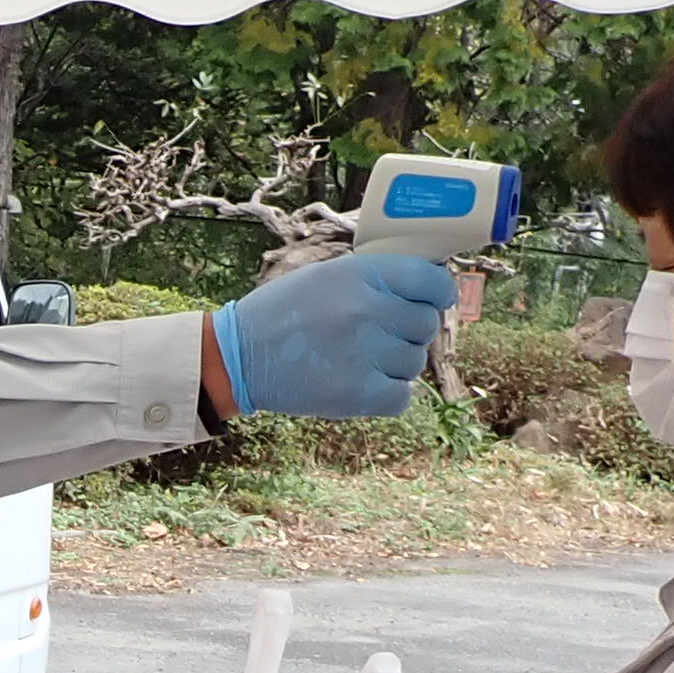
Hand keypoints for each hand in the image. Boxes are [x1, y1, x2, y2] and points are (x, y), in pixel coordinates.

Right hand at [210, 251, 454, 418]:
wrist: (236, 357)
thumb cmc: (283, 313)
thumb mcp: (326, 276)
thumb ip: (375, 279)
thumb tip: (428, 288)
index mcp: (359, 275)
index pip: (432, 283)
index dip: (437, 295)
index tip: (432, 303)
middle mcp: (365, 310)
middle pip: (425, 327)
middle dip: (407, 333)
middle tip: (376, 337)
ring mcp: (361, 353)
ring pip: (414, 363)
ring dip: (393, 365)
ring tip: (358, 361)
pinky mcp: (354, 394)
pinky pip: (402, 397)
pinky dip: (387, 395)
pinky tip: (362, 385)